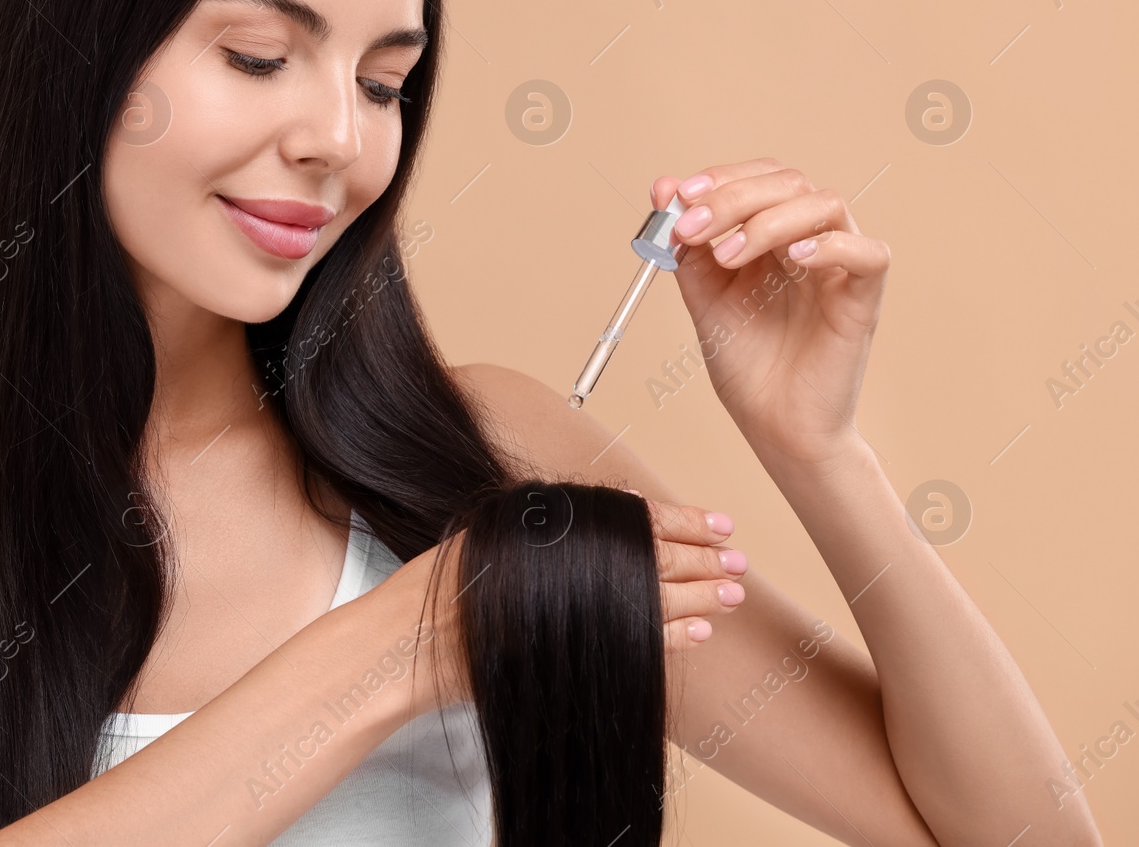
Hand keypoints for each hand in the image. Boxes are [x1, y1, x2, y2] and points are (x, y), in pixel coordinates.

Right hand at [375, 496, 746, 722]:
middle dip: (706, 557)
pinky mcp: (579, 643)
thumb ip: (555, 521)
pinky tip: (698, 632)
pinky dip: (676, 635)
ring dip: (702, 594)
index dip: (686, 520)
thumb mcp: (499, 529)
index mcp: (558, 522)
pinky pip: (645, 639)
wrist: (413, 638)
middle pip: (659, 556)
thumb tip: (617, 510)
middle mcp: (572, 557)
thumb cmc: (449, 583)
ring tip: (731, 593)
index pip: (639, 516)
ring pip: (660, 596)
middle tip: (740, 559)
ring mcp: (577, 603)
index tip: (719, 522)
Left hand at [652, 158, 890, 466]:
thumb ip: (685, 247)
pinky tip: (793, 258)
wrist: (774, 425)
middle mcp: (811, 241)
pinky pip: (868, 252)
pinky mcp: (863, 298)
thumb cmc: (746, 364)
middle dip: (734, 197)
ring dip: (769, 220)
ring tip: (727, 255)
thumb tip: (662, 188)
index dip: (722, 178)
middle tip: (692, 227)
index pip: (760, 178)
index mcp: (775, 235)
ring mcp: (839, 267)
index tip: (680, 196)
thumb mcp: (702, 297)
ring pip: (826, 205)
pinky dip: (831, 245)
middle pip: (790, 183)